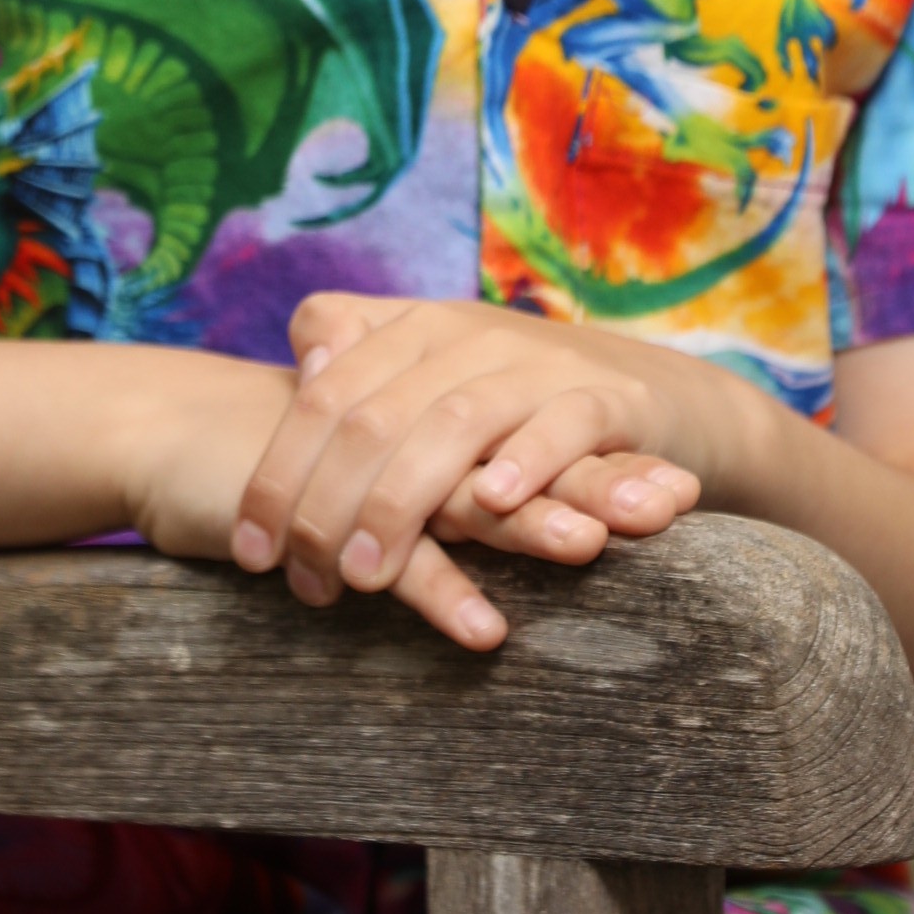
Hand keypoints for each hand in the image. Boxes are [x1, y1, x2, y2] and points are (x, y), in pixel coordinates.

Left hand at [224, 292, 764, 650]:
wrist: (661, 392)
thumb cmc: (523, 400)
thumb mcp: (437, 372)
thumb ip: (366, 358)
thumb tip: (301, 374)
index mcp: (416, 330)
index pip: (324, 395)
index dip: (280, 472)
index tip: (252, 551)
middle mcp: (468, 335)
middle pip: (376, 417)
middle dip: (328, 506)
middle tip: (305, 584)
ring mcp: (538, 365)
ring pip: (454, 424)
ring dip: (404, 503)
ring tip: (367, 573)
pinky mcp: (607, 398)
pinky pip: (561, 426)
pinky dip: (527, 462)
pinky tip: (495, 504)